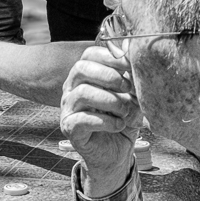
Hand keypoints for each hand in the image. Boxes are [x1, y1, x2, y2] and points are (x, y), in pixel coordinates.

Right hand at [61, 45, 141, 196]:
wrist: (116, 155)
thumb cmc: (123, 120)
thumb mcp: (132, 97)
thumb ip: (131, 75)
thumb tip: (132, 44)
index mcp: (86, 75)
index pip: (89, 54)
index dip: (110, 56)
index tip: (129, 64)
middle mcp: (72, 88)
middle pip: (81, 68)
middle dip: (108, 75)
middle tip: (128, 88)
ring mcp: (68, 108)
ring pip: (82, 93)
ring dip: (110, 100)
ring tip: (126, 111)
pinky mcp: (69, 128)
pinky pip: (83, 120)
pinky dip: (106, 121)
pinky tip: (119, 125)